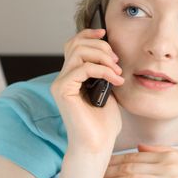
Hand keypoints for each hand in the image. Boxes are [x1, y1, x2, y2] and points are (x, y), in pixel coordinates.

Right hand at [51, 28, 124, 153]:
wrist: (98, 145)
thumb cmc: (104, 123)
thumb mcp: (108, 89)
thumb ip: (104, 71)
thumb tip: (110, 53)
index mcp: (72, 75)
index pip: (74, 44)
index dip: (88, 34)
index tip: (105, 32)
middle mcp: (63, 77)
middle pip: (76, 43)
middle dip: (100, 46)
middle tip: (116, 61)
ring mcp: (60, 83)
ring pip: (78, 52)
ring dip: (103, 57)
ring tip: (117, 71)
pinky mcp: (62, 90)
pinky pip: (83, 68)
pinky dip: (102, 70)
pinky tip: (115, 81)